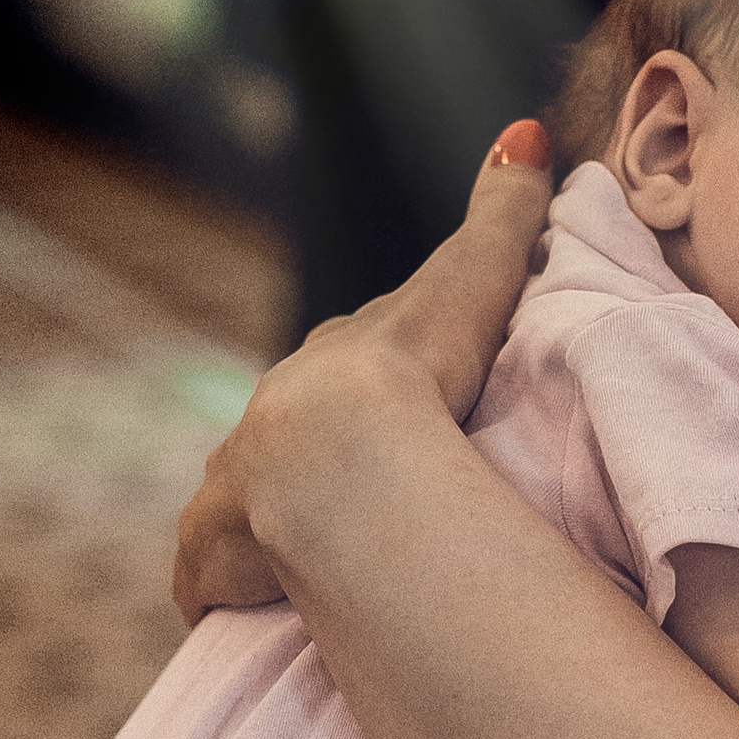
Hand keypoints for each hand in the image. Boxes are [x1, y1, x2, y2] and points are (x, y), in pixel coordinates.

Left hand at [174, 119, 554, 617]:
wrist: (342, 455)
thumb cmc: (418, 369)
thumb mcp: (473, 283)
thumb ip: (503, 213)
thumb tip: (526, 129)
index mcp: (335, 361)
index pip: (351, 360)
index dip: (374, 377)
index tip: (403, 400)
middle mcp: (271, 414)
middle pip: (291, 427)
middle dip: (312, 452)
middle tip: (364, 491)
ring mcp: (234, 486)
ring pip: (244, 500)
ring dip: (269, 527)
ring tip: (311, 561)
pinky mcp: (216, 554)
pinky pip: (212, 577)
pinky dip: (224, 590)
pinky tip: (252, 609)